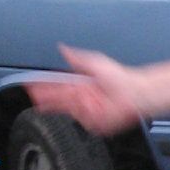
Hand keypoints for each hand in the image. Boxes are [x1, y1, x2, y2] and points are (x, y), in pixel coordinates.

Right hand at [26, 46, 152, 135]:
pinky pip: (83, 120)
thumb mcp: (95, 61)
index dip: (45, 86)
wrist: (136, 92)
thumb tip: (63, 47)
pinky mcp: (95, 121)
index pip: (58, 86)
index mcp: (81, 84)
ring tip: (54, 101)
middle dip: (46, 98)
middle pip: (59, 100)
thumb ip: (77, 57)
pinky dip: (81, 114)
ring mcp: (88, 110)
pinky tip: (81, 107)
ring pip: (69, 110)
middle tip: (34, 96)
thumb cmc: (120, 78)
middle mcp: (83, 98)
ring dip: (61, 105)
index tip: (33, 85)